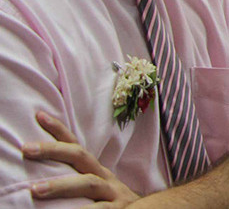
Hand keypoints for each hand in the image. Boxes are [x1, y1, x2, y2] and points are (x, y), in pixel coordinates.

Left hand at [20, 111, 138, 206]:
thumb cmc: (115, 205)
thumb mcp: (98, 190)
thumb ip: (78, 182)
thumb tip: (42, 178)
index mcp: (97, 172)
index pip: (77, 147)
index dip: (59, 131)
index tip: (40, 116)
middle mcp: (105, 179)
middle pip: (80, 157)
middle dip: (54, 150)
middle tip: (27, 148)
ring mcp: (114, 194)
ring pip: (88, 184)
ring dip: (61, 185)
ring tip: (35, 190)